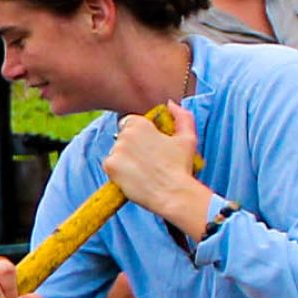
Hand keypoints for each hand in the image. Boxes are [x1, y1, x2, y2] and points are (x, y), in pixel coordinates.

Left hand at [103, 106, 212, 235]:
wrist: (173, 194)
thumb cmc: (180, 167)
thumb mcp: (188, 137)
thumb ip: (182, 116)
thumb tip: (170, 104)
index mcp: (140, 124)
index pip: (131, 122)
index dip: (140, 134)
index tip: (149, 145)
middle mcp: (124, 135)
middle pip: (122, 137)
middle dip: (132, 147)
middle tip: (147, 161)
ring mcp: (115, 151)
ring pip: (116, 152)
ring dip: (125, 159)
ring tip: (142, 170)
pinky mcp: (110, 167)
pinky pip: (110, 166)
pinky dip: (118, 172)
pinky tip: (134, 177)